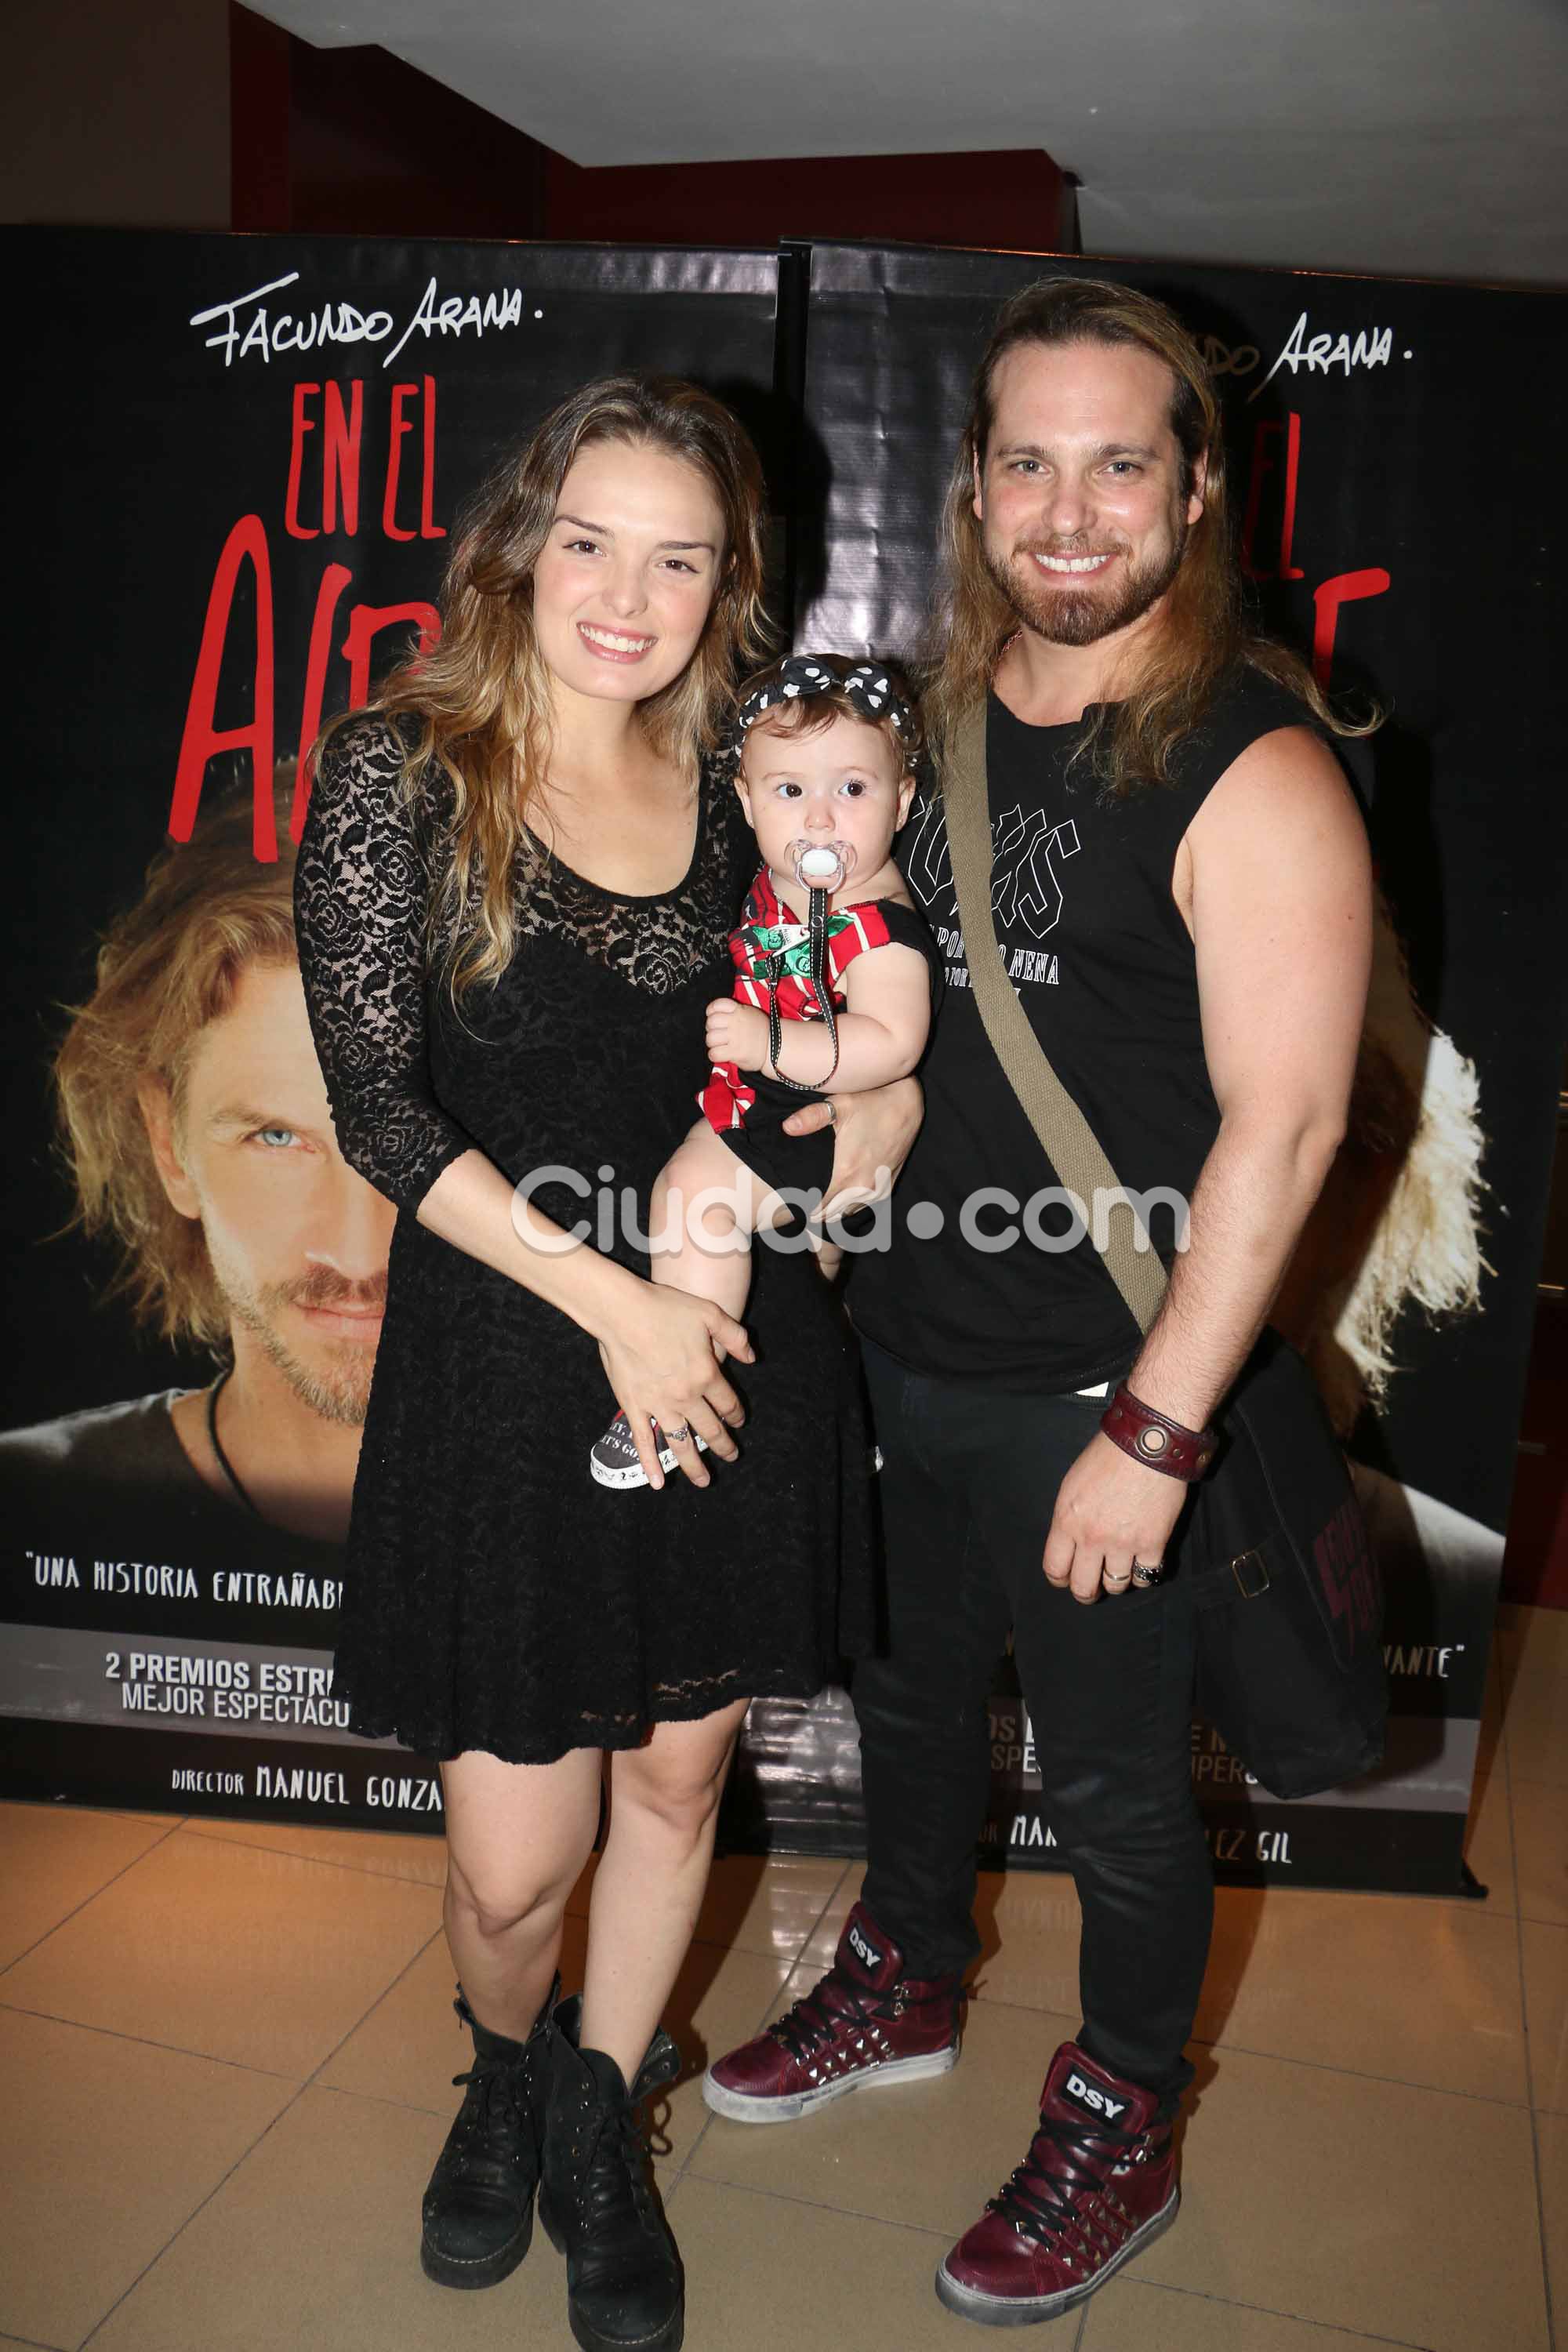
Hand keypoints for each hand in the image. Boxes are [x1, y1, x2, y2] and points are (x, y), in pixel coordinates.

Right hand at [595, 1283, 752, 1490]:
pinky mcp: (633, 1407)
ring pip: (681, 1443)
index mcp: (706, 1374)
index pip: (728, 1403)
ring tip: (704, 1481)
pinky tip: (658, 1482)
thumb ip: (735, 1336)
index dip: (737, 1415)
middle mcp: (686, 1396)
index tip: (740, 1422)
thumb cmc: (665, 1308)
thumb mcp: (710, 1313)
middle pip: (709, 1429)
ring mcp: (659, 1405)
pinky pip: (644, 1441)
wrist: (622, 1312)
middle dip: (723, 1445)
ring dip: (694, 1465)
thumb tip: (752, 1357)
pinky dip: (650, 1464)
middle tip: (732, 1456)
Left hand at [706, 997, 769, 1072]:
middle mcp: (736, 1022)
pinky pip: (714, 1053)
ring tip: (719, 1045)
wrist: (776, 1047)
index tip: (712, 1016)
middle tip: (717, 1034)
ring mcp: (735, 1037)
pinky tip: (721, 1054)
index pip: (718, 1005)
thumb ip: (736, 1012)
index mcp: (740, 1010)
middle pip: (711, 1022)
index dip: (711, 1011)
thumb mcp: (751, 1014)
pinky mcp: (735, 1052)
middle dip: (711, 1029)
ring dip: (712, 1043)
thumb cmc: (762, 1032)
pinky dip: (714, 1055)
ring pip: (710, 1038)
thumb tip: (717, 1016)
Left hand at [782, 1074, 922, 1220]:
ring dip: (833, 1213)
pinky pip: (865, 1207)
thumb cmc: (871, 1102)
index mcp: (846, 1171)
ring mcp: (878, 1188)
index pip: (819, 1206)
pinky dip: (851, 1208)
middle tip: (802, 1209)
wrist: (907, 1104)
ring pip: (848, 1214)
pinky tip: (841, 1203)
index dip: (805, 1208)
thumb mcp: (839, 1105)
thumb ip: (811, 1117)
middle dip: (816, 1214)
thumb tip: (787, 1127)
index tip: (794, 1206)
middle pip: (831, 1215)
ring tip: (818, 1208)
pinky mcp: (888, 1185)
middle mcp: (863, 1186)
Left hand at [1042, 1430, 1188, 1603]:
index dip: (1060, 1579)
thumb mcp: (1073, 1484)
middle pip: (1083, 1587)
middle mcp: (1092, 1537)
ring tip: (1120, 1570)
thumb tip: (1070, 1543)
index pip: (1054, 1569)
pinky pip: (1146, 1577)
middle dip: (1086, 1592)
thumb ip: (1069, 1518)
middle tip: (1092, 1587)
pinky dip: (1145, 1574)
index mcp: (1067, 1520)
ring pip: (1116, 1586)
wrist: (1148, 1443)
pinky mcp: (1153, 1544)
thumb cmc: (1109, 1456)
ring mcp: (1123, 1543)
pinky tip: (1143, 1563)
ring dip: (1117, 1581)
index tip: (1066, 1579)